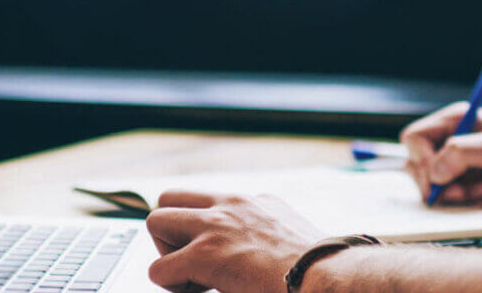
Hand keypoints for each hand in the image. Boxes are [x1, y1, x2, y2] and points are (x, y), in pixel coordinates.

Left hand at [145, 190, 325, 292]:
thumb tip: (254, 257)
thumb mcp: (290, 237)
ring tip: (193, 276)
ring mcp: (216, 226)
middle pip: (170, 197)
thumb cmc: (316, 268)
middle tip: (192, 261)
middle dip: (172, 232)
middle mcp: (232, 205)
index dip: (201, 230)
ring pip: (155, 221)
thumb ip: (265, 235)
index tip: (218, 256)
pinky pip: (159, 269)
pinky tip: (201, 291)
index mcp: (255, 202)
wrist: (325, 277)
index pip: (207, 200)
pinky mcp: (206, 254)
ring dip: (167, 253)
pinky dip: (171, 285)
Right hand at [401, 102, 481, 213]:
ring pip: (428, 187)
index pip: (414, 138)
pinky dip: (463, 206)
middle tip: (461, 192)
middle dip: (437, 183)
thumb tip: (434, 174)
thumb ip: (460, 154)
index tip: (439, 176)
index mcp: (454, 120)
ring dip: (452, 197)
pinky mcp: (462, 187)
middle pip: (415, 165)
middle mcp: (449, 141)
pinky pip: (445, 202)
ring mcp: (454, 166)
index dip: (421, 159)